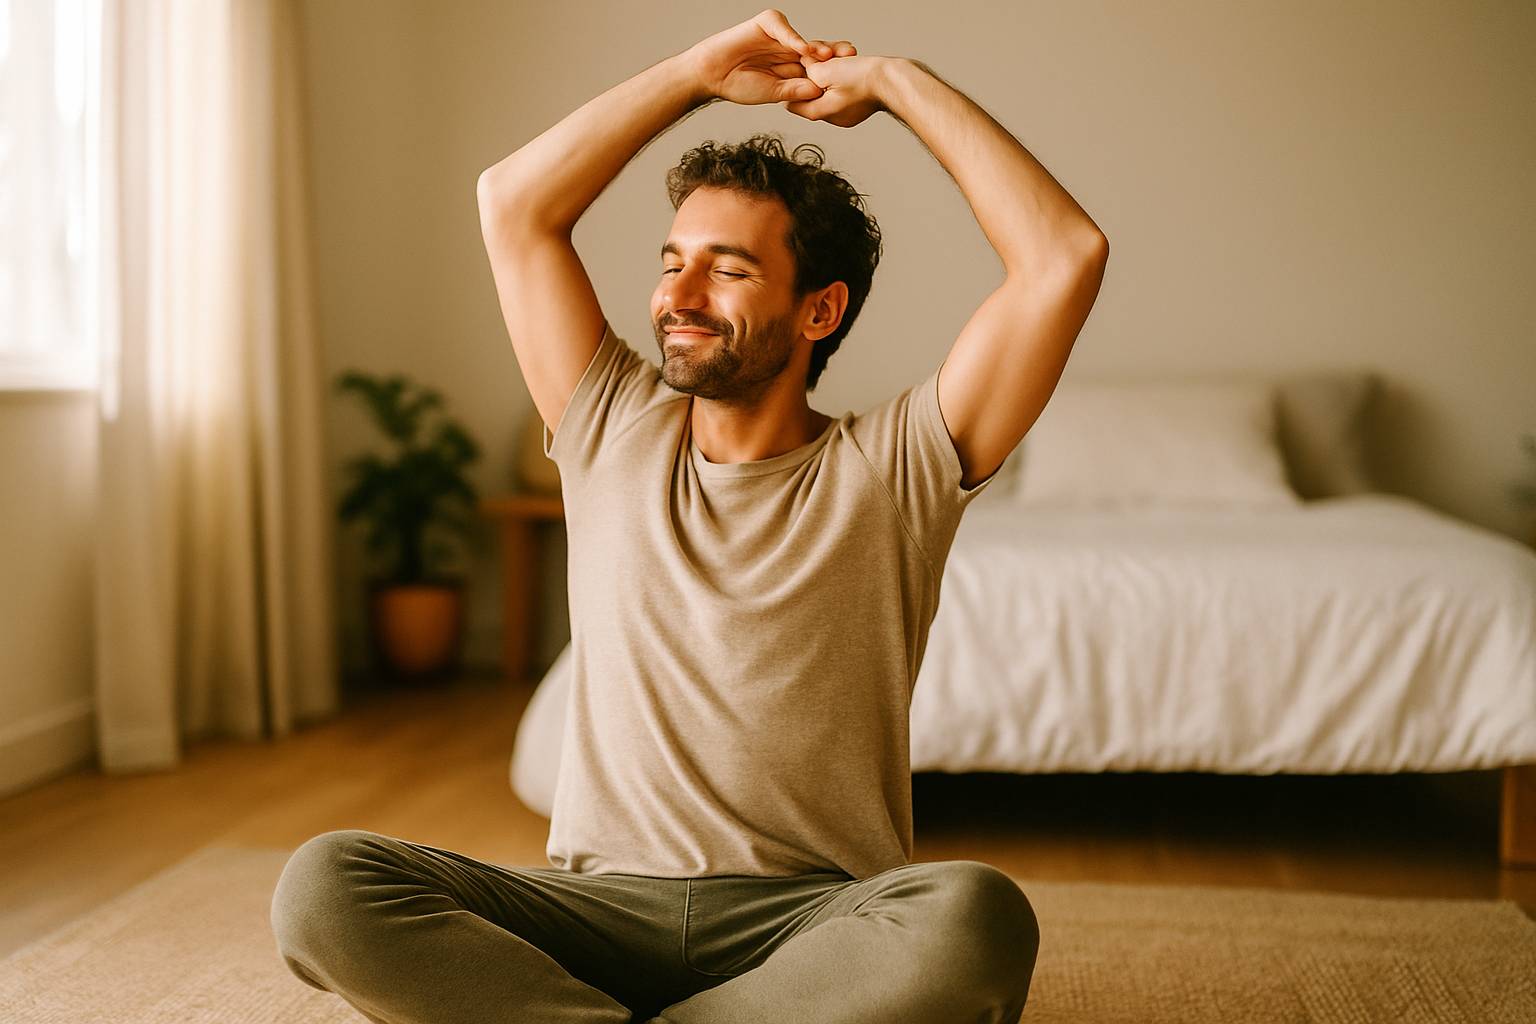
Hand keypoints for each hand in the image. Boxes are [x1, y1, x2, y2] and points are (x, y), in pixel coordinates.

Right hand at [687, 8, 857, 105]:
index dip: (833, 70)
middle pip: (816, 49)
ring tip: (828, 56)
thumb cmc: (739, 86)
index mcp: (791, 68)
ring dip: (816, 47)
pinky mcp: (765, 24)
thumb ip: (794, 91)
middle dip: (834, 52)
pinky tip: (802, 49)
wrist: (712, 75)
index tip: (850, 76)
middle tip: (851, 56)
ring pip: (803, 38)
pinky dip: (793, 37)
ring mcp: (778, 37)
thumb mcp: (772, 93)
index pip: (817, 67)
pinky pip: (783, 28)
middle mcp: (787, 50)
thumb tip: (818, 92)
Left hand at [784, 53, 888, 127]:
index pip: (792, 103)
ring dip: (832, 70)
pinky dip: (844, 75)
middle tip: (824, 57)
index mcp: (820, 112)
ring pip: (828, 87)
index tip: (798, 68)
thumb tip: (804, 65)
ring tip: (842, 57)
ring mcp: (846, 113)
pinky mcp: (857, 105)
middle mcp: (832, 116)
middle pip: (811, 93)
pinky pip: (843, 88)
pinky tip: (850, 62)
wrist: (893, 80)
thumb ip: (809, 70)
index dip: (793, 83)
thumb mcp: (826, 71)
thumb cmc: (864, 79)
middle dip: (815, 72)